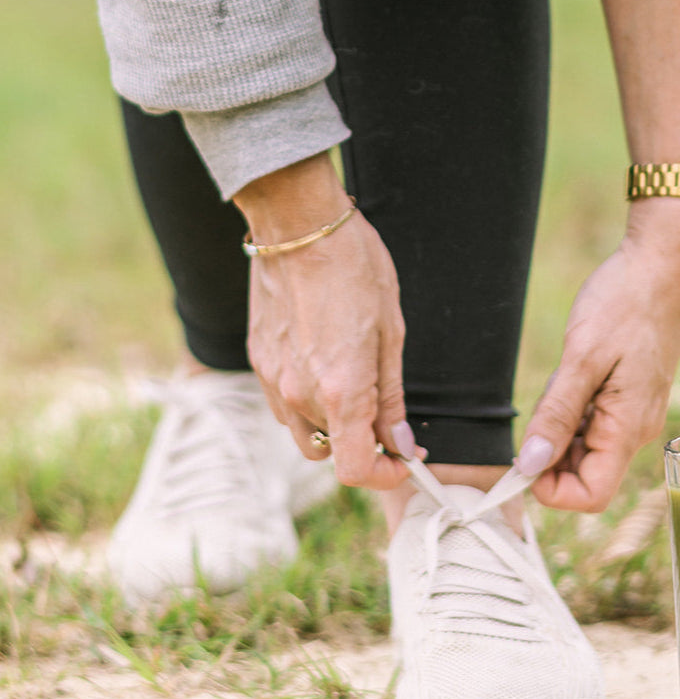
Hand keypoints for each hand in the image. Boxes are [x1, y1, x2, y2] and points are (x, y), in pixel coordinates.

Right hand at [236, 154, 414, 488]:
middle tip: (385, 416)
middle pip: (329, 453)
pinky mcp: (257, 361)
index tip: (403, 460)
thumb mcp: (391, 332)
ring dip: (331, 425)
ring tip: (353, 382)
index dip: (383, 474)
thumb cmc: (356, 268)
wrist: (298, 224)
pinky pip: (283, 403)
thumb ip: (392, 396)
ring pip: (303, 432)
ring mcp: (273, 380)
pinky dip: (307, 400)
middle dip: (360, 445)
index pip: (353, 469)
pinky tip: (325, 362)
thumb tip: (399, 442)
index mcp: (340, 390)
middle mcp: (300, 394)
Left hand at [519, 203, 679, 511]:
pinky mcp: (627, 397)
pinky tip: (572, 372)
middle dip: (551, 452)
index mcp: (628, 428)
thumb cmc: (626, 303)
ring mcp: (633, 414)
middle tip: (543, 401)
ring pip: (584, 447)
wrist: (662, 265)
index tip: (524, 455)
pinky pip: (593, 421)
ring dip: (560, 426)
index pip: (590, 495)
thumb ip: (557, 415)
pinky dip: (572, 408)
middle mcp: (635, 430)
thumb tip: (530, 465)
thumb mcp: (582, 358)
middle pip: (584, 474)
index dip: (552, 489)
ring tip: (562, 377)